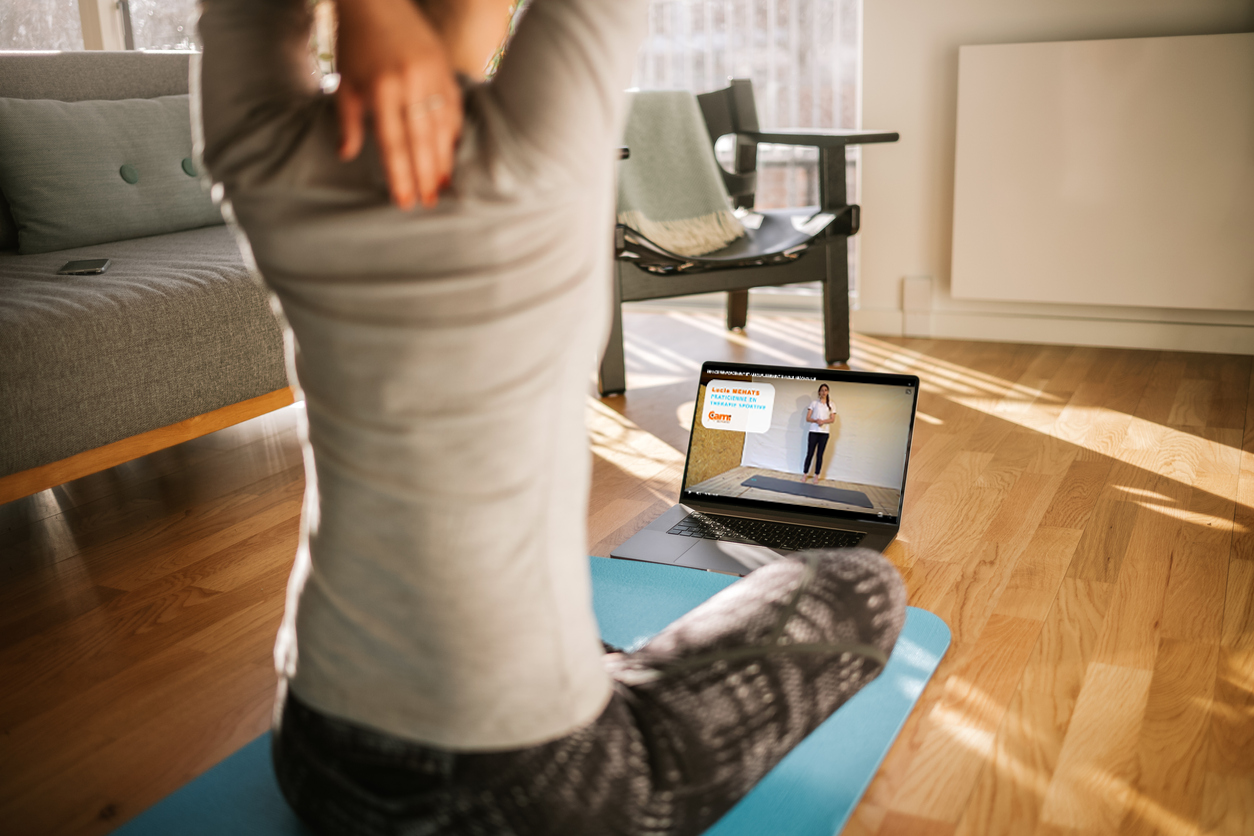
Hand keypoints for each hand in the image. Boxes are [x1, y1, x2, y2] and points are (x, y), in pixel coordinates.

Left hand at [335, 0, 463, 207]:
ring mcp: (431, 74)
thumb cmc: (354, 43)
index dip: (401, 175)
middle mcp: (410, 83)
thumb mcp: (344, 83)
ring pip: (442, 126)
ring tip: (444, 185)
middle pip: (422, 140)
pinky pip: (453, 106)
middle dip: (426, 174)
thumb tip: (347, 155)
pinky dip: (454, 130)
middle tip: (430, 202)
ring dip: (444, 158)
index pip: (394, 143)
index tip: (406, 201)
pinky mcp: (444, 67)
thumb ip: (348, 121)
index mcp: (381, 89)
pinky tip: (452, 151)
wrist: (377, 0)